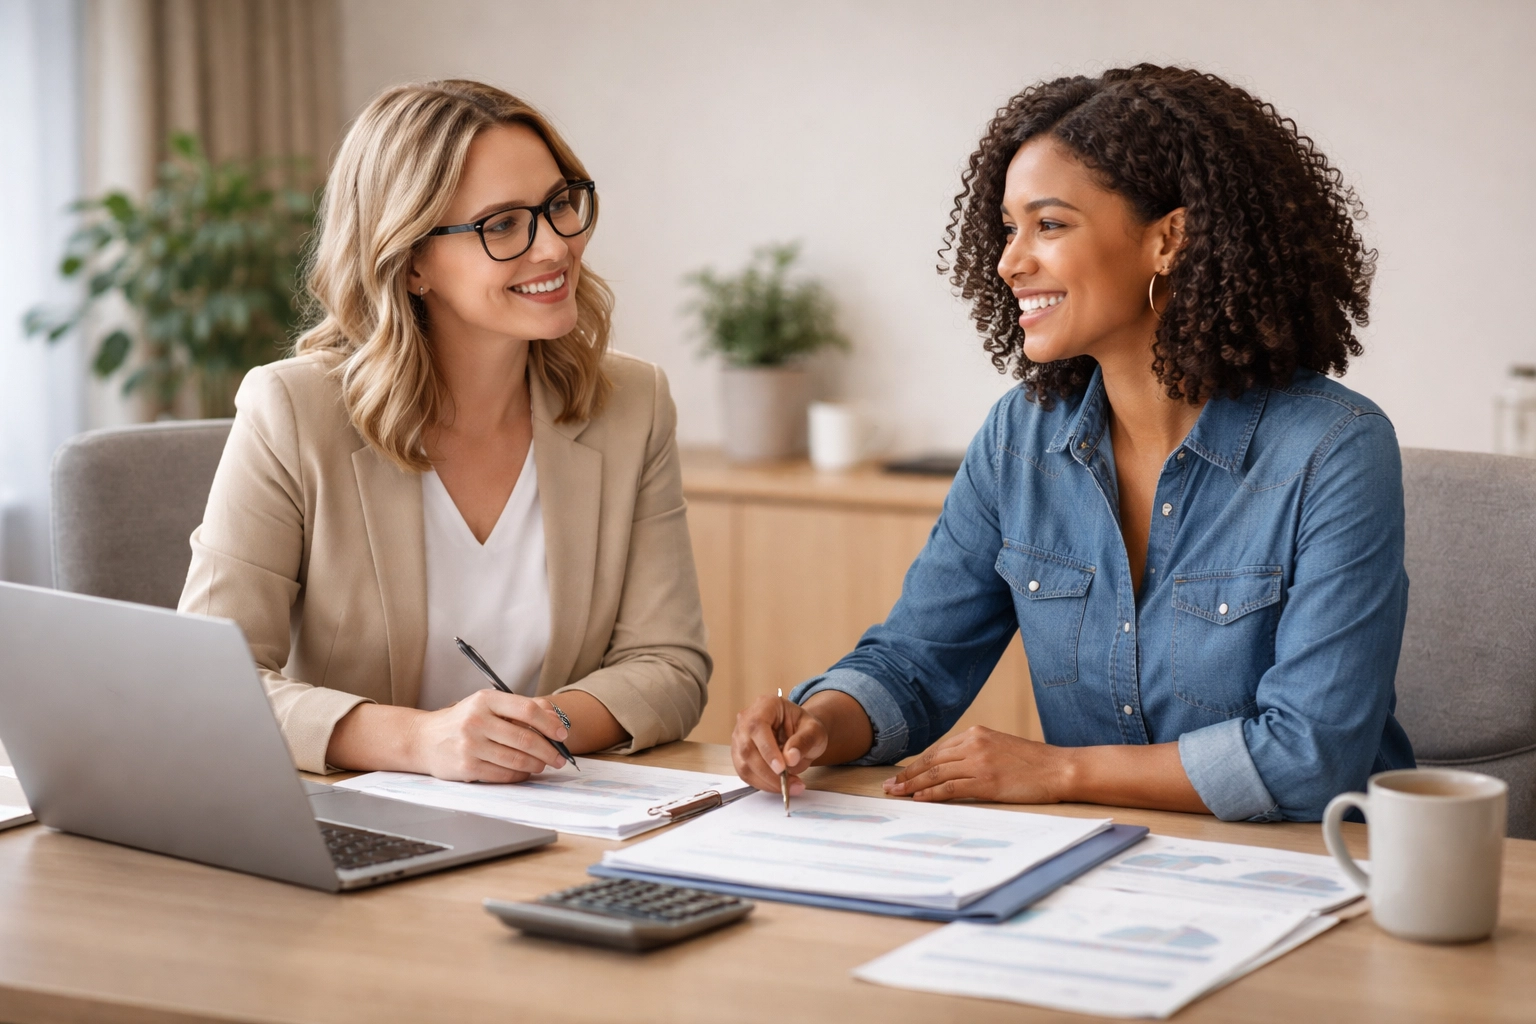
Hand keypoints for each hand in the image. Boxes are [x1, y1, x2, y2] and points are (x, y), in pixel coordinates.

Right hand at [407, 689, 570, 782]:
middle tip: (559, 757)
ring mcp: (470, 745)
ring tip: (543, 765)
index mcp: (485, 700)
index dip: (550, 724)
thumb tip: (555, 719)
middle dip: (549, 751)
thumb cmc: (463, 721)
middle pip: (525, 739)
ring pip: (517, 759)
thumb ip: (521, 708)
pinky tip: (524, 772)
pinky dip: (519, 775)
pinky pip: (503, 774)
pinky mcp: (467, 767)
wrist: (423, 739)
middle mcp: (477, 720)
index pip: (527, 710)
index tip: (562, 735)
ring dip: (537, 765)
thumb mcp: (487, 705)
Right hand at [731, 694, 827, 796]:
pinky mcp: (739, 755)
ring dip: (766, 781)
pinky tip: (779, 786)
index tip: (781, 768)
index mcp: (765, 705)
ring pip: (744, 765)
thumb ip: (804, 741)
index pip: (757, 727)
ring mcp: (740, 737)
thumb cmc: (805, 728)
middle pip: (747, 749)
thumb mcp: (814, 731)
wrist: (800, 734)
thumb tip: (790, 758)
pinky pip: (746, 774)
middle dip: (768, 772)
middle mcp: (747, 719)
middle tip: (790, 783)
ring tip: (789, 786)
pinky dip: (762, 784)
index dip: (767, 750)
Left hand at [883, 726, 1069, 803]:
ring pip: (936, 774)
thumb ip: (975, 752)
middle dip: (907, 774)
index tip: (901, 774)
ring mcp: (979, 762)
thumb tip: (949, 768)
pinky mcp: (985, 781)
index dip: (916, 764)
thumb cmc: (1032, 763)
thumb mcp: (999, 747)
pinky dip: (931, 794)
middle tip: (889, 786)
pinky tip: (919, 799)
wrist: (1059, 769)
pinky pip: (950, 788)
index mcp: (975, 733)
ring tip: (896, 794)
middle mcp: (973, 744)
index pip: (937, 750)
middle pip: (931, 761)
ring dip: (912, 785)